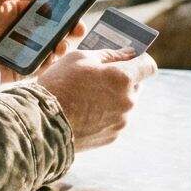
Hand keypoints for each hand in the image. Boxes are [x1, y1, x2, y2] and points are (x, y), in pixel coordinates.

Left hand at [0, 0, 86, 81]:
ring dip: (63, 46)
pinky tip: (50, 58)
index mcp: (26, 11)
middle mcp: (31, 31)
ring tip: (60, 45)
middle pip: (59, 30)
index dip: (67, 8)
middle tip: (76, 28)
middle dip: (72, 29)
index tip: (76, 7)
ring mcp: (28, 50)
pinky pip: (42, 67)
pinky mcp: (23, 68)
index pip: (52, 9)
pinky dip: (50, 63)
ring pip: (54, 49)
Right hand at [36, 48, 156, 150]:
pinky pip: (114, 120)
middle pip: (136, 85)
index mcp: (123, 78)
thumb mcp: (80, 58)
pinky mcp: (111, 137)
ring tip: (85, 98)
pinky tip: (83, 112)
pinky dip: (104, 114)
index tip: (129, 58)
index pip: (148, 66)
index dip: (140, 59)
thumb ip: (109, 54)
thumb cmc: (60, 85)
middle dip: (121, 79)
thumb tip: (128, 53)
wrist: (42, 122)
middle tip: (97, 78)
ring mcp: (121, 122)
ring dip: (112, 98)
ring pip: (124, 104)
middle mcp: (128, 102)